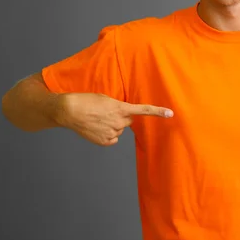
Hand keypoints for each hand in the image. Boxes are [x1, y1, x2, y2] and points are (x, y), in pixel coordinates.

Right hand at [57, 92, 173, 145]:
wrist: (69, 111)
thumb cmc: (86, 101)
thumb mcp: (105, 98)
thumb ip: (118, 106)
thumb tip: (122, 115)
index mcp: (120, 108)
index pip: (143, 110)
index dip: (158, 111)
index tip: (170, 113)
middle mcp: (119, 122)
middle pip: (128, 121)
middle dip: (121, 117)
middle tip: (107, 113)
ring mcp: (113, 133)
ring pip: (119, 129)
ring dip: (112, 125)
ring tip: (97, 119)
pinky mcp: (106, 141)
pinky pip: (113, 138)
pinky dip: (107, 134)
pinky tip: (96, 128)